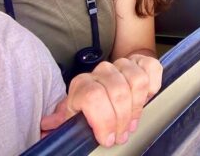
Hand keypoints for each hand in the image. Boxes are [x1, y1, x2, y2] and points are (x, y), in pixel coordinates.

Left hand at [40, 56, 162, 146]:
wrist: (108, 82)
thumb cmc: (91, 105)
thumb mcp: (74, 114)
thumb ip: (63, 120)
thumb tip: (47, 126)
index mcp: (83, 84)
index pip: (93, 96)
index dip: (103, 120)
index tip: (106, 138)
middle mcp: (102, 71)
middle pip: (117, 91)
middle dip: (122, 119)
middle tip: (122, 135)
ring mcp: (123, 64)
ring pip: (136, 80)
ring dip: (137, 106)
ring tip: (132, 123)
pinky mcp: (141, 61)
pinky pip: (151, 67)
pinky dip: (153, 84)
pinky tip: (147, 99)